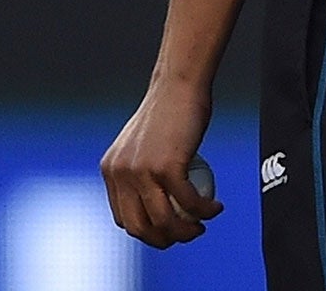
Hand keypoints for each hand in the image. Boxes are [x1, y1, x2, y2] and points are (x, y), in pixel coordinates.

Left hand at [101, 80, 220, 246]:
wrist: (177, 86)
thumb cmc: (165, 115)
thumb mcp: (139, 147)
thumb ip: (137, 172)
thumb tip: (149, 207)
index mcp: (110, 169)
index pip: (124, 218)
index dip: (147, 232)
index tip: (169, 229)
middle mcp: (121, 172)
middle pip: (141, 228)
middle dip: (165, 240)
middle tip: (187, 233)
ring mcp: (142, 170)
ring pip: (165, 222)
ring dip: (187, 232)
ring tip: (203, 225)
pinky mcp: (167, 166)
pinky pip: (190, 203)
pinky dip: (206, 211)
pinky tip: (215, 208)